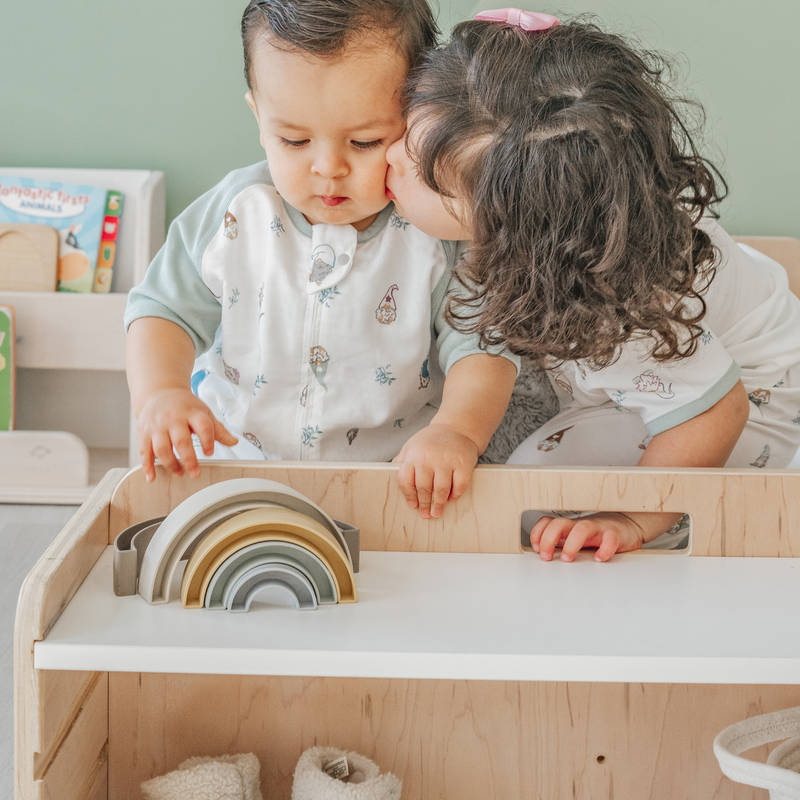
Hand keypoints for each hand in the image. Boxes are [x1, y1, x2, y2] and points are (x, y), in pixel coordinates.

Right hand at [136, 388, 237, 481]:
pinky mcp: (144, 432)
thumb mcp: (203, 413)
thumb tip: (234, 442)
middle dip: (188, 459)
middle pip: (180, 440)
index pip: (202, 426)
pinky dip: (147, 466)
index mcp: (191, 412)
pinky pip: (144, 451)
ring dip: (170, 463)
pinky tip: (152, 477)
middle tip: (195, 473)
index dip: (207, 440)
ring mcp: (157, 426)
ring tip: (179, 472)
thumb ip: (218, 430)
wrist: (161, 391)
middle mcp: (173, 418)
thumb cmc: (185, 406)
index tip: (210, 453)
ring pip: (161, 448)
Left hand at [393, 423, 479, 518]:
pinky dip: (455, 496)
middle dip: (424, 504)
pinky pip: (459, 486)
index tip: (412, 505)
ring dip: (438, 504)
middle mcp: (429, 458)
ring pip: (441, 490)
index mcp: (413, 455)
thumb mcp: (411, 446)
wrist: (457, 428)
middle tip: (425, 513)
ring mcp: (447, 461)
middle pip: (424, 488)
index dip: (408, 495)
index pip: (405, 480)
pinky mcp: (463, 464)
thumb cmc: (431, 440)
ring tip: (436, 512)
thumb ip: (401, 461)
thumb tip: (388, 475)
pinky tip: (451, 499)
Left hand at [529, 512, 646, 562]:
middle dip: (548, 539)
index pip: (547, 523)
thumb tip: (544, 559)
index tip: (536, 549)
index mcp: (569, 527)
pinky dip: (604, 549)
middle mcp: (581, 525)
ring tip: (567, 559)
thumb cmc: (597, 536)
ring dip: (571, 544)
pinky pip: (610, 539)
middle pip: (559, 524)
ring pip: (582, 529)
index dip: (538, 534)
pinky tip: (599, 559)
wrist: (626, 527)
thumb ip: (562, 546)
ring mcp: (598, 528)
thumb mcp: (576, 540)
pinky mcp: (615, 534)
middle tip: (546, 557)